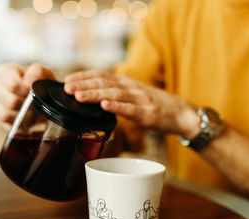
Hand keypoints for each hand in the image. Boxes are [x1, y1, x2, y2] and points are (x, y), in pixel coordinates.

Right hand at [0, 63, 55, 129]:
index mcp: (6, 72)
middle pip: (10, 101)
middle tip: (35, 102)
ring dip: (24, 115)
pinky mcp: (0, 119)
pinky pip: (9, 125)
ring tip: (33, 111)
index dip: (25, 90)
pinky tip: (29, 119)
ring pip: (6, 114)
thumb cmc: (42, 84)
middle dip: (27, 104)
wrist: (46, 100)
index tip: (33, 91)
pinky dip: (22, 123)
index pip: (11, 83)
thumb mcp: (45, 74)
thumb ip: (38, 71)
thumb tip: (27, 82)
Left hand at [64, 70, 199, 138]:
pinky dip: (117, 107)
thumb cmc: (154, 105)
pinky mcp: (147, 114)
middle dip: (84, 85)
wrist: (181, 113)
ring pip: (114, 94)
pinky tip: (105, 105)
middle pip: (104, 83)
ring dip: (95, 94)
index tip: (67, 80)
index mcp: (126, 83)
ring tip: (79, 96)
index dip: (84, 77)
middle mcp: (131, 88)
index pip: (101, 75)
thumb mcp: (133, 94)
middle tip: (67, 88)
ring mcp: (140, 100)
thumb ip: (115, 93)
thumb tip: (92, 96)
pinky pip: (130, 109)